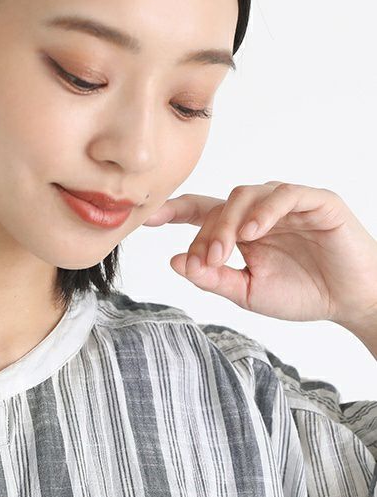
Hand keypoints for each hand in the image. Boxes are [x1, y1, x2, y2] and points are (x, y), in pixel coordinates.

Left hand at [142, 181, 376, 334]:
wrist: (348, 302)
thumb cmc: (300, 293)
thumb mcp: (246, 292)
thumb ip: (212, 278)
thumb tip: (175, 261)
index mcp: (241, 231)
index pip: (201, 212)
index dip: (174, 211)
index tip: (147, 218)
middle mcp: (260, 212)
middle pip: (220, 206)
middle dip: (207, 233)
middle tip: (206, 261)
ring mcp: (287, 204)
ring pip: (246, 194)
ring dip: (229, 222)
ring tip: (225, 251)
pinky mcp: (316, 202)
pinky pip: (285, 194)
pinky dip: (265, 210)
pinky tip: (253, 232)